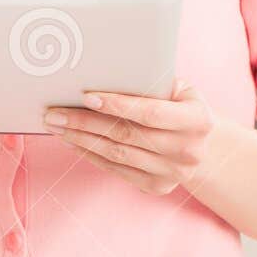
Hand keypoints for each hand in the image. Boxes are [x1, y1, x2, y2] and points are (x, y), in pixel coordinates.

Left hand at [43, 81, 216, 194]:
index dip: (117, 105)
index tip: (85, 96)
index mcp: (198, 120)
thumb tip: (100, 69)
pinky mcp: (157, 187)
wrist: (203, 145)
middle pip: (126, 135)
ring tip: (56, 125)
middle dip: (84, 122)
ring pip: (116, 154)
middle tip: (53, 112)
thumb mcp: (177, 89)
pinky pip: (115, 169)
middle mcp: (189, 150)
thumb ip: (150, 82)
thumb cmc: (180, 106)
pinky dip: (89, 154)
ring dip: (80, 138)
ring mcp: (174, 173)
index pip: (150, 113)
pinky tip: (71, 140)